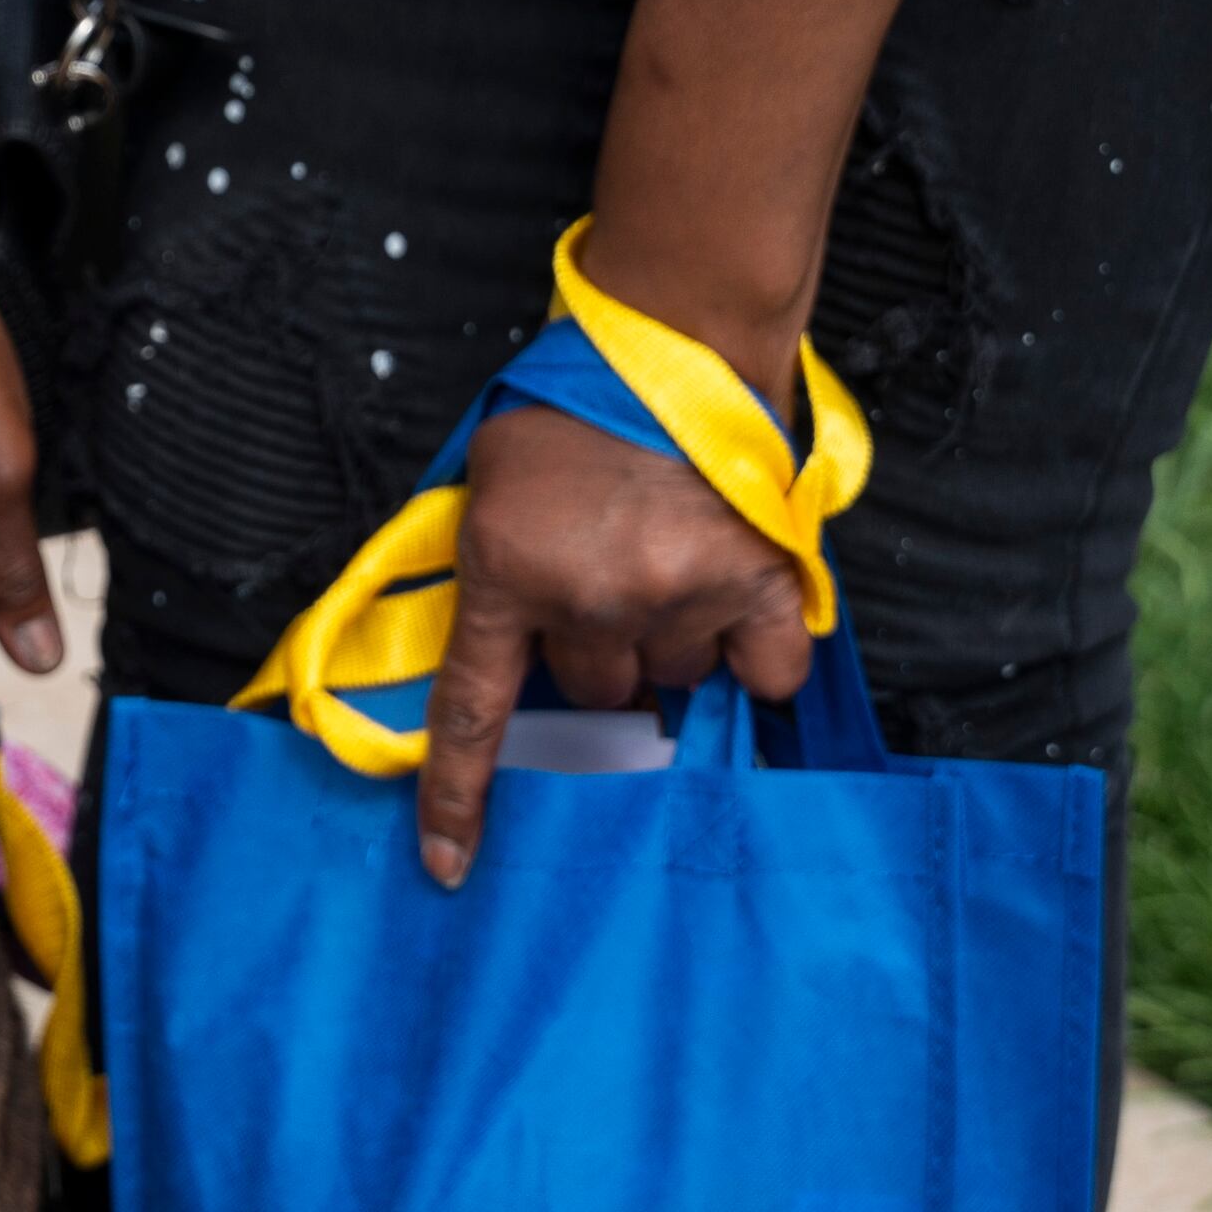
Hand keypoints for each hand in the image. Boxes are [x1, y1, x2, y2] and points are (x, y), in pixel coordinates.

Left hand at [417, 396, 811, 890]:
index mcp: (504, 575)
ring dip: (672, 637)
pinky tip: (743, 599)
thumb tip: (500, 655)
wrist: (665, 342)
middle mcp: (587, 599)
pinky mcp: (752, 581)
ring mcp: (673, 594)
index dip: (458, 801)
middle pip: (593, 688)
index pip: (470, 715)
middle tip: (614, 579)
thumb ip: (495, 575)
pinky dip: (757, 649)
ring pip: (673, 678)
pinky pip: (764, 671)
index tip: (447, 870)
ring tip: (671, 557)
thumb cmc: (570, 409)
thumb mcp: (491, 489)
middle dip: (599, 647)